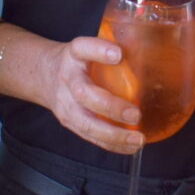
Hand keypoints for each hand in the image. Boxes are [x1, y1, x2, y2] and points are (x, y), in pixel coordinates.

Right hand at [33, 34, 142, 153]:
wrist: (44, 75)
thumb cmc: (76, 61)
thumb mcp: (89, 47)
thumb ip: (110, 49)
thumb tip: (150, 50)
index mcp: (73, 55)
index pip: (82, 48)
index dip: (99, 50)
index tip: (118, 54)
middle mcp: (67, 79)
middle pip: (84, 95)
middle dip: (110, 107)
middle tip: (135, 114)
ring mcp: (65, 104)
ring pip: (86, 123)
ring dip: (113, 134)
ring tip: (138, 139)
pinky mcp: (69, 122)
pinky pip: (90, 136)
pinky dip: (112, 144)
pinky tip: (131, 146)